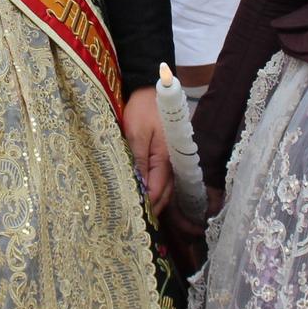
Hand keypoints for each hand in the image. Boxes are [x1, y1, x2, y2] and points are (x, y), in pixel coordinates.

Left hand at [122, 86, 171, 211]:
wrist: (151, 88)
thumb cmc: (142, 109)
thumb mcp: (136, 134)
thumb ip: (139, 161)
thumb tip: (142, 187)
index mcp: (165, 158)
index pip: (158, 189)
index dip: (148, 204)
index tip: (135, 216)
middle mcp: (172, 161)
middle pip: (166, 192)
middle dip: (154, 207)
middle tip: (137, 220)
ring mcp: (172, 157)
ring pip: (167, 186)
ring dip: (157, 199)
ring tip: (142, 211)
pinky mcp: (168, 153)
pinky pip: (165, 176)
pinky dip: (158, 187)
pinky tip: (148, 192)